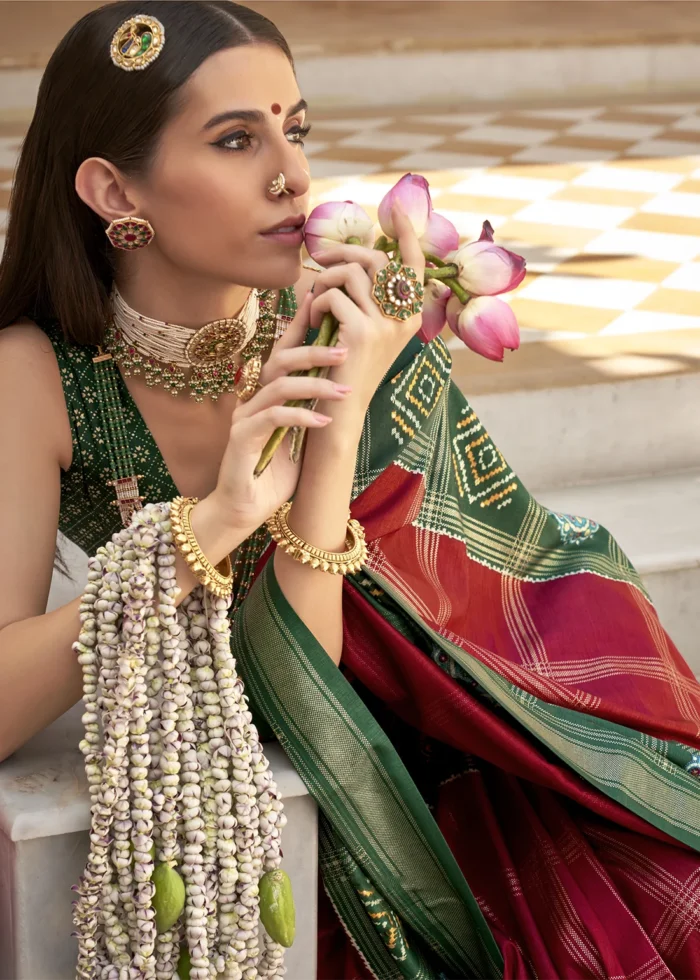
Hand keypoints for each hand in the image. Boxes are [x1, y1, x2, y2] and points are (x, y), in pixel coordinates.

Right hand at [211, 291, 352, 533]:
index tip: (323, 306)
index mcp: (266, 396)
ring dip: (314, 384)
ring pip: (277, 384)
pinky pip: (273, 417)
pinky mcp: (241, 439)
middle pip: (279, 360)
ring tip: (344, 392)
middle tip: (346, 351)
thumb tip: (344, 387)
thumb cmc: (274, 475)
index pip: (283, 353)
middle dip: (314, 351)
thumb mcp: (302, 438)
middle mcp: (252, 400)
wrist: (244, 511)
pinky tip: (323, 420)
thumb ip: (313, 410)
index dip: (300, 328)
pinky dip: (301, 415)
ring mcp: (244, 417)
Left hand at [308, 202, 425, 422]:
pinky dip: (317, 302)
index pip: (415, 266)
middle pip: (376, 259)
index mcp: (410, 317)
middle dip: (344, 252)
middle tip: (322, 257)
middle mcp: (404, 319)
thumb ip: (368, 300)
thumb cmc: (347, 367)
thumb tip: (355, 258)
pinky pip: (333, 295)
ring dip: (325, 279)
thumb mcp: (367, 331)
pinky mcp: (360, 333)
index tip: (399, 215)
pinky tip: (313, 319)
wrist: (339, 409)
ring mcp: (384, 326)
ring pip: (351, 272)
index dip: (408, 238)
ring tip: (316, 300)